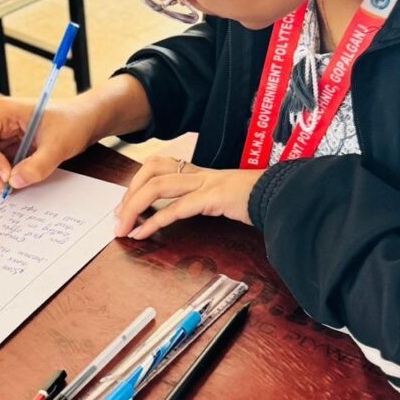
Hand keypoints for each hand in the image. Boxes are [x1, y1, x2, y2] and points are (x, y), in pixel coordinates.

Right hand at [0, 97, 99, 193]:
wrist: (87, 120)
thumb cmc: (74, 123)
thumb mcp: (59, 145)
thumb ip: (38, 165)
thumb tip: (14, 182)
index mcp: (2, 112)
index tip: (8, 174)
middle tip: (5, 187)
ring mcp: (2, 135)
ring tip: (12, 185)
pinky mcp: (9, 147)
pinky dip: (2, 177)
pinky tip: (18, 181)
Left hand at [114, 155, 265, 239]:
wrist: (282, 196)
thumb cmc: (256, 200)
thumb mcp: (222, 199)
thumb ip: (200, 202)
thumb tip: (175, 214)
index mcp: (198, 172)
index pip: (157, 166)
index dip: (136, 182)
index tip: (124, 204)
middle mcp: (198, 173)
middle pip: (151, 170)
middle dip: (129, 193)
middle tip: (117, 217)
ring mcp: (205, 183)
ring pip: (157, 186)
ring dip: (134, 207)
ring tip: (123, 227)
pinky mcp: (212, 197)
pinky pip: (176, 208)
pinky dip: (154, 221)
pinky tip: (143, 234)